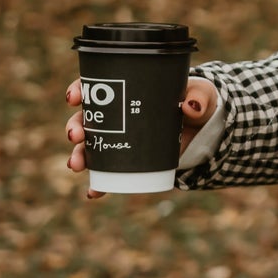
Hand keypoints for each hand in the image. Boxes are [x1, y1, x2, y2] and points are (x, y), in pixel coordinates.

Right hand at [64, 76, 220, 201]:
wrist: (203, 129)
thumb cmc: (196, 102)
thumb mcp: (200, 94)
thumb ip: (199, 97)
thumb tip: (191, 107)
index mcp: (126, 90)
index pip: (94, 86)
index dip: (78, 90)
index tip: (74, 98)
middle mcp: (116, 114)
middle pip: (86, 119)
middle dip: (75, 127)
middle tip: (76, 135)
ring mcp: (120, 139)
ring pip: (90, 146)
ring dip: (79, 155)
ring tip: (76, 165)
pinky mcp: (129, 160)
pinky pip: (108, 173)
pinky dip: (99, 184)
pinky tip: (93, 192)